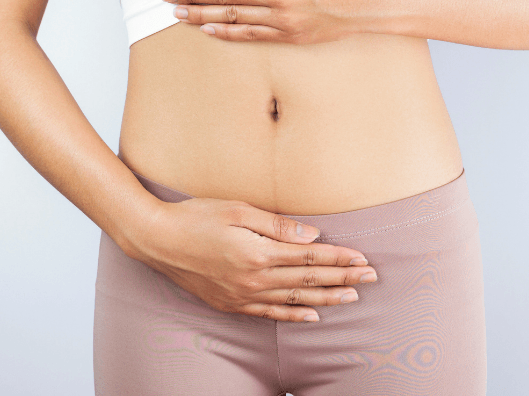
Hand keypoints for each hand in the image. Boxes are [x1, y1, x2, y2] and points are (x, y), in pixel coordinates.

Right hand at [122, 196, 377, 321]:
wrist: (157, 239)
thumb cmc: (196, 217)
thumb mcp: (237, 210)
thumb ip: (276, 224)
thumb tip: (311, 235)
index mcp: (258, 253)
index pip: (310, 257)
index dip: (339, 258)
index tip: (363, 259)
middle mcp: (254, 279)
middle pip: (308, 279)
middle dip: (343, 278)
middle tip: (371, 279)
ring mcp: (242, 295)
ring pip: (295, 300)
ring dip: (326, 298)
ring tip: (352, 297)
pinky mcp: (230, 303)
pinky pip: (269, 314)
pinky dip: (293, 316)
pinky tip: (312, 317)